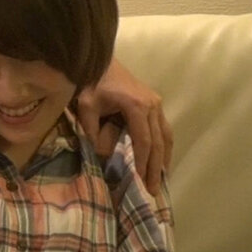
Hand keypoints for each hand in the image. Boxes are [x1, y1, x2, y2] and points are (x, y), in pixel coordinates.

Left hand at [75, 58, 172, 195]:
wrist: (99, 61)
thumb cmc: (91, 83)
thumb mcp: (86, 107)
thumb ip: (92, 131)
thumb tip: (101, 156)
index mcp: (136, 106)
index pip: (143, 141)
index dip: (143, 163)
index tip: (143, 183)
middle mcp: (152, 105)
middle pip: (158, 142)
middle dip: (156, 167)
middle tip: (154, 190)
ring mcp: (156, 103)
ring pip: (165, 136)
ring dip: (163, 158)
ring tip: (160, 179)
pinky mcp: (154, 103)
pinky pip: (163, 128)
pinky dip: (163, 146)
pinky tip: (160, 160)